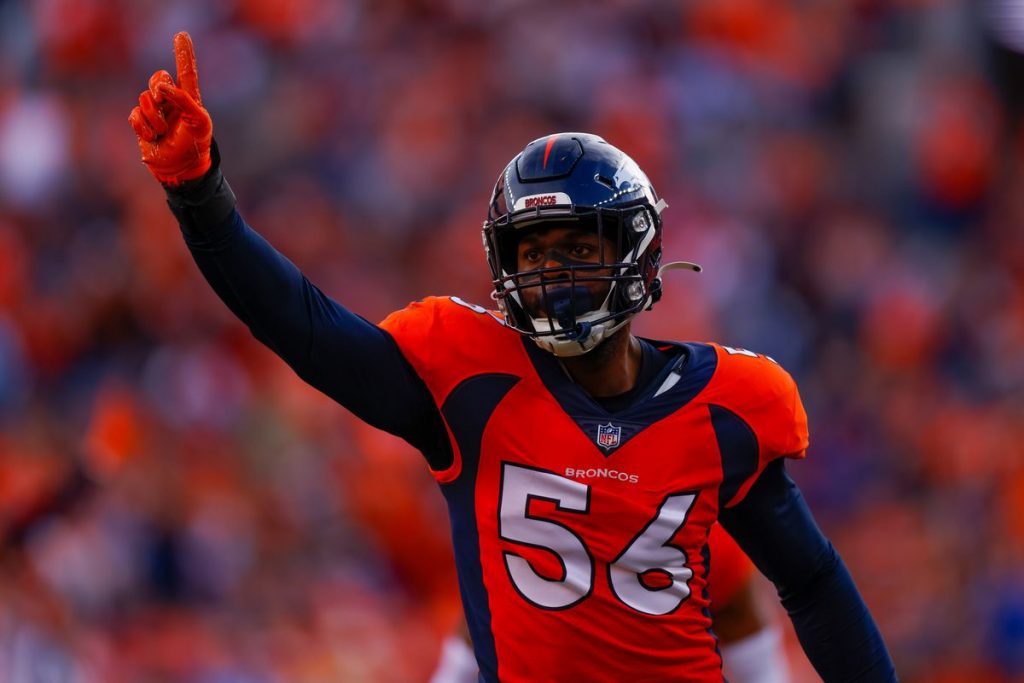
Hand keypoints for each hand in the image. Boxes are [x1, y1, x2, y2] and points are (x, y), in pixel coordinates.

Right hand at [128, 32, 211, 184]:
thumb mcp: (200, 123)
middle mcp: (171, 100)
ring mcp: (155, 111)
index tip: (181, 35)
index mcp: (189, 98)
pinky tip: (153, 136)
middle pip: (157, 79)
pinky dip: (143, 127)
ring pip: (144, 99)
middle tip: (162, 101)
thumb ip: (186, 101)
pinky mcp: (142, 122)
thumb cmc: (196, 145)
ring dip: (154, 118)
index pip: (186, 71)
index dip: (183, 53)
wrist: (181, 168)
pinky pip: (135, 114)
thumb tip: (164, 87)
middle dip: (158, 89)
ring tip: (163, 131)